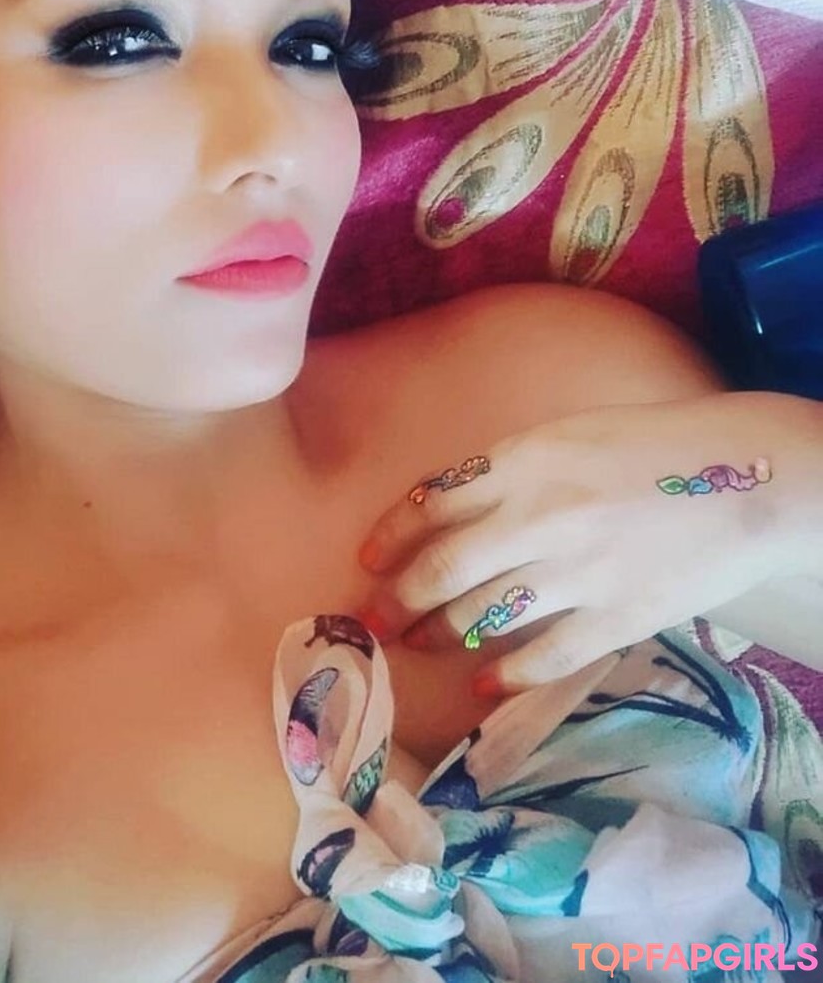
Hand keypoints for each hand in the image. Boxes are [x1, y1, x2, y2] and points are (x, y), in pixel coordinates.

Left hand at [355, 395, 815, 694]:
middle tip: (373, 617)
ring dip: (439, 635)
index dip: (391, 535)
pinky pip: (544, 657)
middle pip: (443, 569)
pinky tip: (484, 684)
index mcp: (524, 461)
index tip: (369, 558)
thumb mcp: (569, 435)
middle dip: (398, 599)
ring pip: (482, 617)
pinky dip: (506, 676)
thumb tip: (451, 511)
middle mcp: (539, 517)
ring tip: (418, 644)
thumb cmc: (656, 446)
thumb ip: (509, 471)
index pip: (431, 502)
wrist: (750, 477)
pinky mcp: (617, 618)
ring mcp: (578, 573)